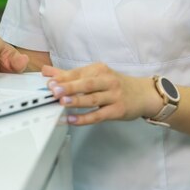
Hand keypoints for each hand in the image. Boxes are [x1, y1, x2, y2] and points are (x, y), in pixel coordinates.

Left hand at [42, 63, 160, 125]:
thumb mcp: (95, 75)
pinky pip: (99, 115)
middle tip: (54, 90)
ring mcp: (114, 96)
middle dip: (70, 86)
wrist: (143, 94)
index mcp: (100, 69)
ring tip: (62, 103)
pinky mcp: (118, 110)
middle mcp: (107, 81)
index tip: (49, 82)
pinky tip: (72, 119)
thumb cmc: (115, 84)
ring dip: (77, 101)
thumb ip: (69, 74)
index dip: (63, 78)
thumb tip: (46, 72)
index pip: (79, 73)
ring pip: (93, 99)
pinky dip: (85, 118)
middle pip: (86, 83)